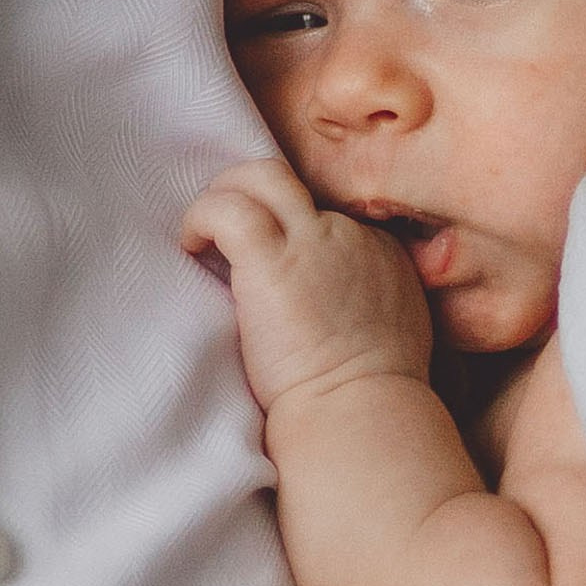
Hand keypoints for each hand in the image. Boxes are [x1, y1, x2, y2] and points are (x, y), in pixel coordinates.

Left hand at [182, 159, 432, 418]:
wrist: (360, 410)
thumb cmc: (370, 395)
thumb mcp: (394, 331)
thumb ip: (369, 303)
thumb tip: (332, 304)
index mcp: (378, 251)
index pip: (323, 214)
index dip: (286, 231)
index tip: (265, 265)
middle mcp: (348, 234)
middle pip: (292, 183)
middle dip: (251, 193)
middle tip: (224, 230)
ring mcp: (312, 241)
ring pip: (260, 175)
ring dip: (221, 196)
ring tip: (200, 236)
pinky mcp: (272, 261)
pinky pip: (228, 208)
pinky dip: (201, 218)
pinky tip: (191, 247)